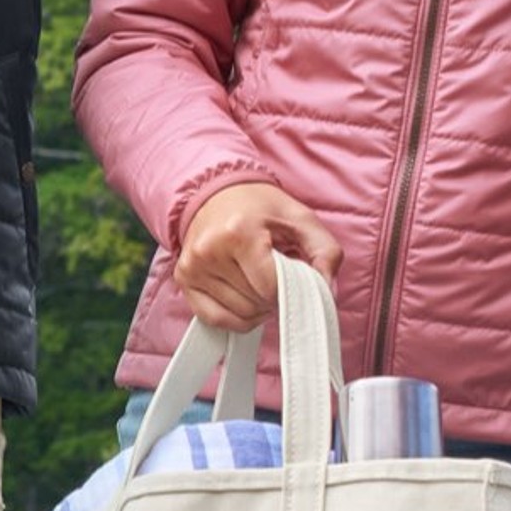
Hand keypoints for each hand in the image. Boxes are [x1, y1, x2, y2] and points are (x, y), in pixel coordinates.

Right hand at [175, 183, 342, 331]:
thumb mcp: (301, 219)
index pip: (272, 288)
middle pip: (256, 303)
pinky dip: (237, 316)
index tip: (293, 274)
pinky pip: (216, 320)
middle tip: (275, 272)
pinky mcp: (183, 278)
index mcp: (239, 232)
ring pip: (240, 315)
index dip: (291, 289)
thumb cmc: (260, 207)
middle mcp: (209, 250)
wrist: (215, 190)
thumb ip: (325, 252)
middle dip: (274, 295)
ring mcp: (192, 266)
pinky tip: (243, 294)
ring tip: (258, 277)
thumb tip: (326, 292)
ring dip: (257, 306)